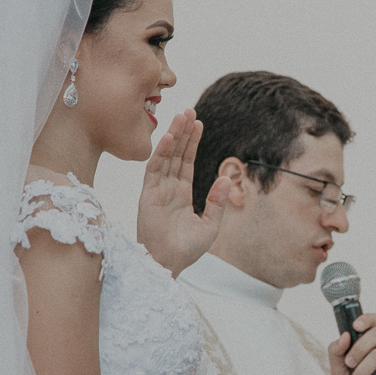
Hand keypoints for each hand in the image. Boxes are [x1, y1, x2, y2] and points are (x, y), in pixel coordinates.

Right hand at [137, 110, 230, 276]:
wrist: (167, 264)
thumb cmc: (185, 250)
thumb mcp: (210, 225)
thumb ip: (217, 201)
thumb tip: (228, 178)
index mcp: (181, 194)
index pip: (187, 162)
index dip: (192, 143)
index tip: (198, 123)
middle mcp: (168, 189)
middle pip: (176, 154)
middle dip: (183, 132)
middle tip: (189, 110)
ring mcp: (157, 190)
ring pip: (166, 156)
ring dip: (173, 136)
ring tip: (181, 116)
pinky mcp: (147, 194)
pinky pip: (154, 169)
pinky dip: (161, 152)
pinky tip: (169, 137)